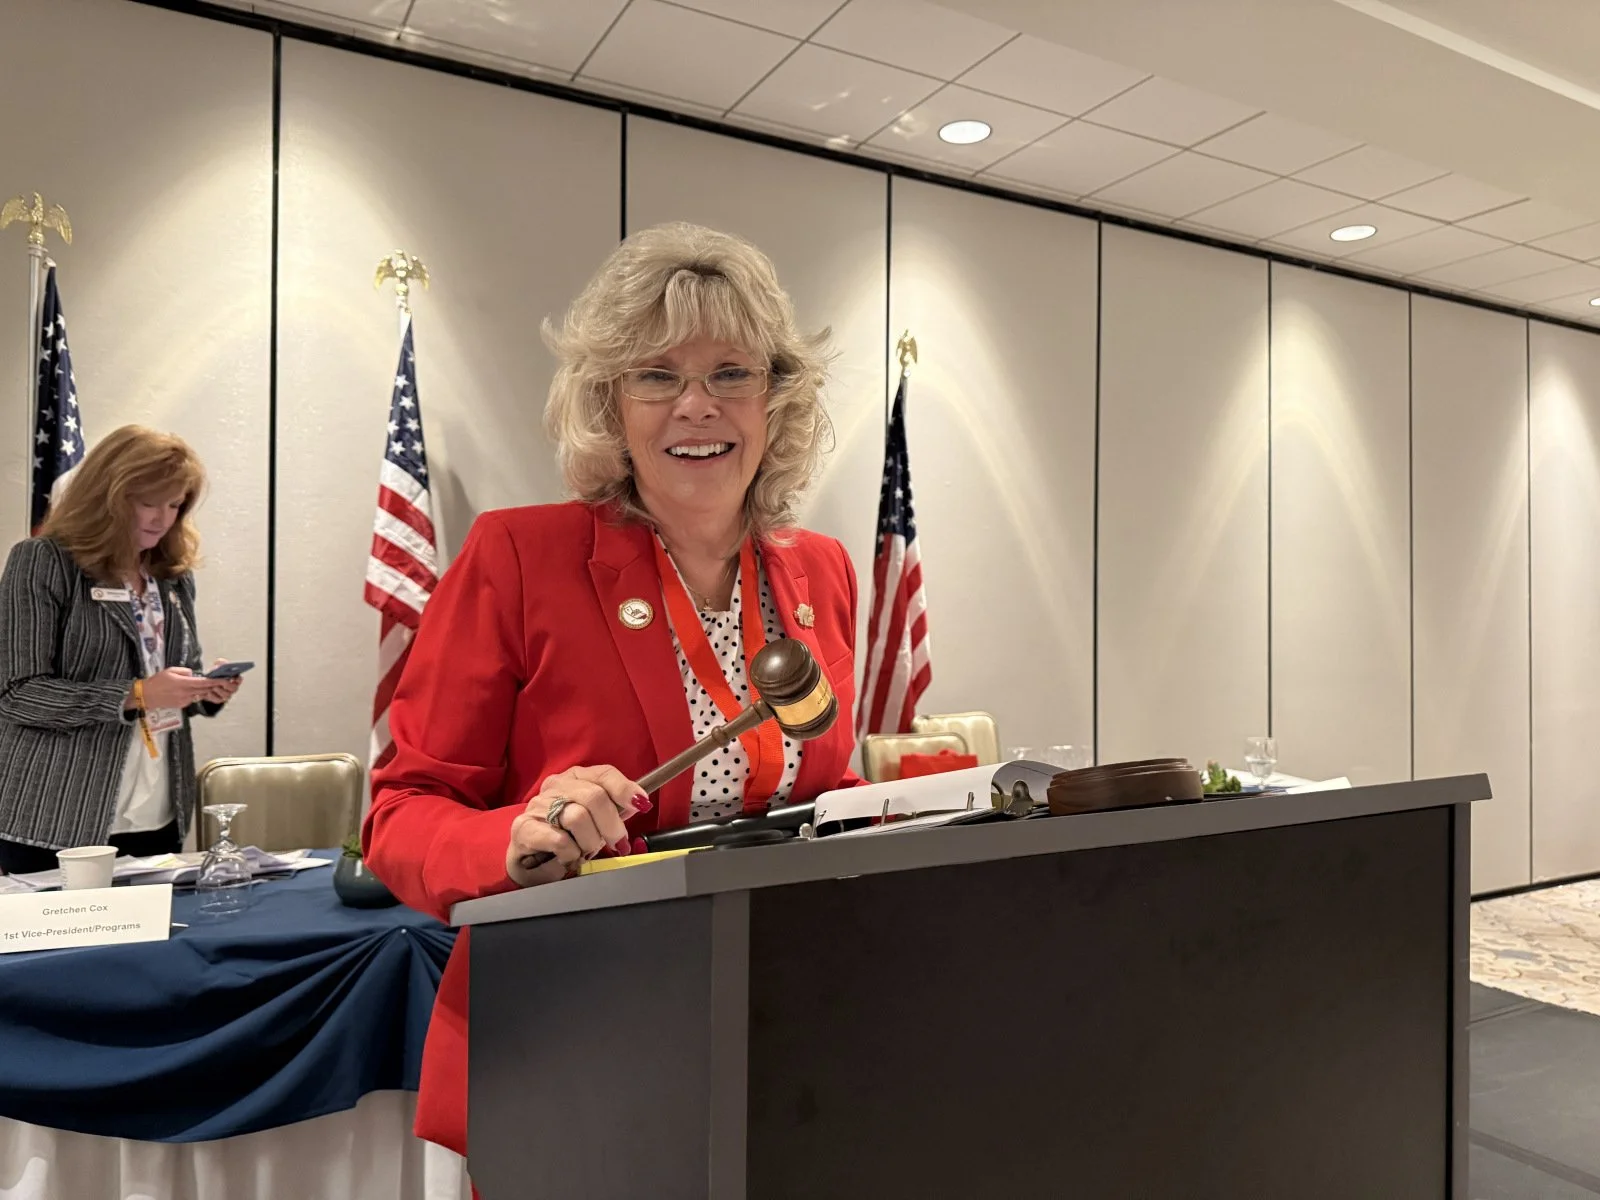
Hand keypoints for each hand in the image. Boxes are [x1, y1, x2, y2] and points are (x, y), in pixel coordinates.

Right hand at [137, 667, 214, 710]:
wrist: (146, 695)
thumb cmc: (156, 682)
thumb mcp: (170, 671)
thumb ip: (184, 671)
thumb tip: (193, 674)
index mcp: (183, 683)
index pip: (203, 683)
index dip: (213, 681)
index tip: (221, 679)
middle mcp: (185, 693)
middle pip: (204, 690)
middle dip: (211, 686)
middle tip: (218, 682)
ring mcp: (184, 700)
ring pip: (198, 695)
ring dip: (202, 690)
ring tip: (199, 685)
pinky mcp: (181, 705)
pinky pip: (191, 699)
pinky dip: (193, 695)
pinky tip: (186, 691)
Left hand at [198, 659, 243, 705]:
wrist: (206, 682)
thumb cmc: (215, 673)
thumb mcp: (218, 666)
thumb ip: (221, 663)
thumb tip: (221, 665)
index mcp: (235, 680)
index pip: (239, 679)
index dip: (238, 679)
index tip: (234, 676)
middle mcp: (233, 688)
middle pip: (234, 688)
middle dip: (228, 685)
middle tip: (222, 682)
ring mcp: (227, 695)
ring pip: (226, 695)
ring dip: (220, 691)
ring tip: (214, 687)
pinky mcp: (219, 700)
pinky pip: (218, 700)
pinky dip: (213, 696)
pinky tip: (208, 693)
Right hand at [505, 765, 651, 887]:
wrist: (530, 863)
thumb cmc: (567, 838)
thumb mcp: (595, 821)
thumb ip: (616, 808)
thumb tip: (639, 802)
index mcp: (575, 778)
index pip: (604, 773)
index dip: (625, 789)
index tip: (641, 805)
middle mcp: (555, 786)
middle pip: (594, 796)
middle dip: (612, 825)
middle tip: (617, 844)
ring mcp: (537, 806)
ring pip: (577, 818)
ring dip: (589, 842)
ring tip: (586, 852)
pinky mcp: (523, 828)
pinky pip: (559, 840)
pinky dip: (571, 854)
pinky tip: (568, 858)